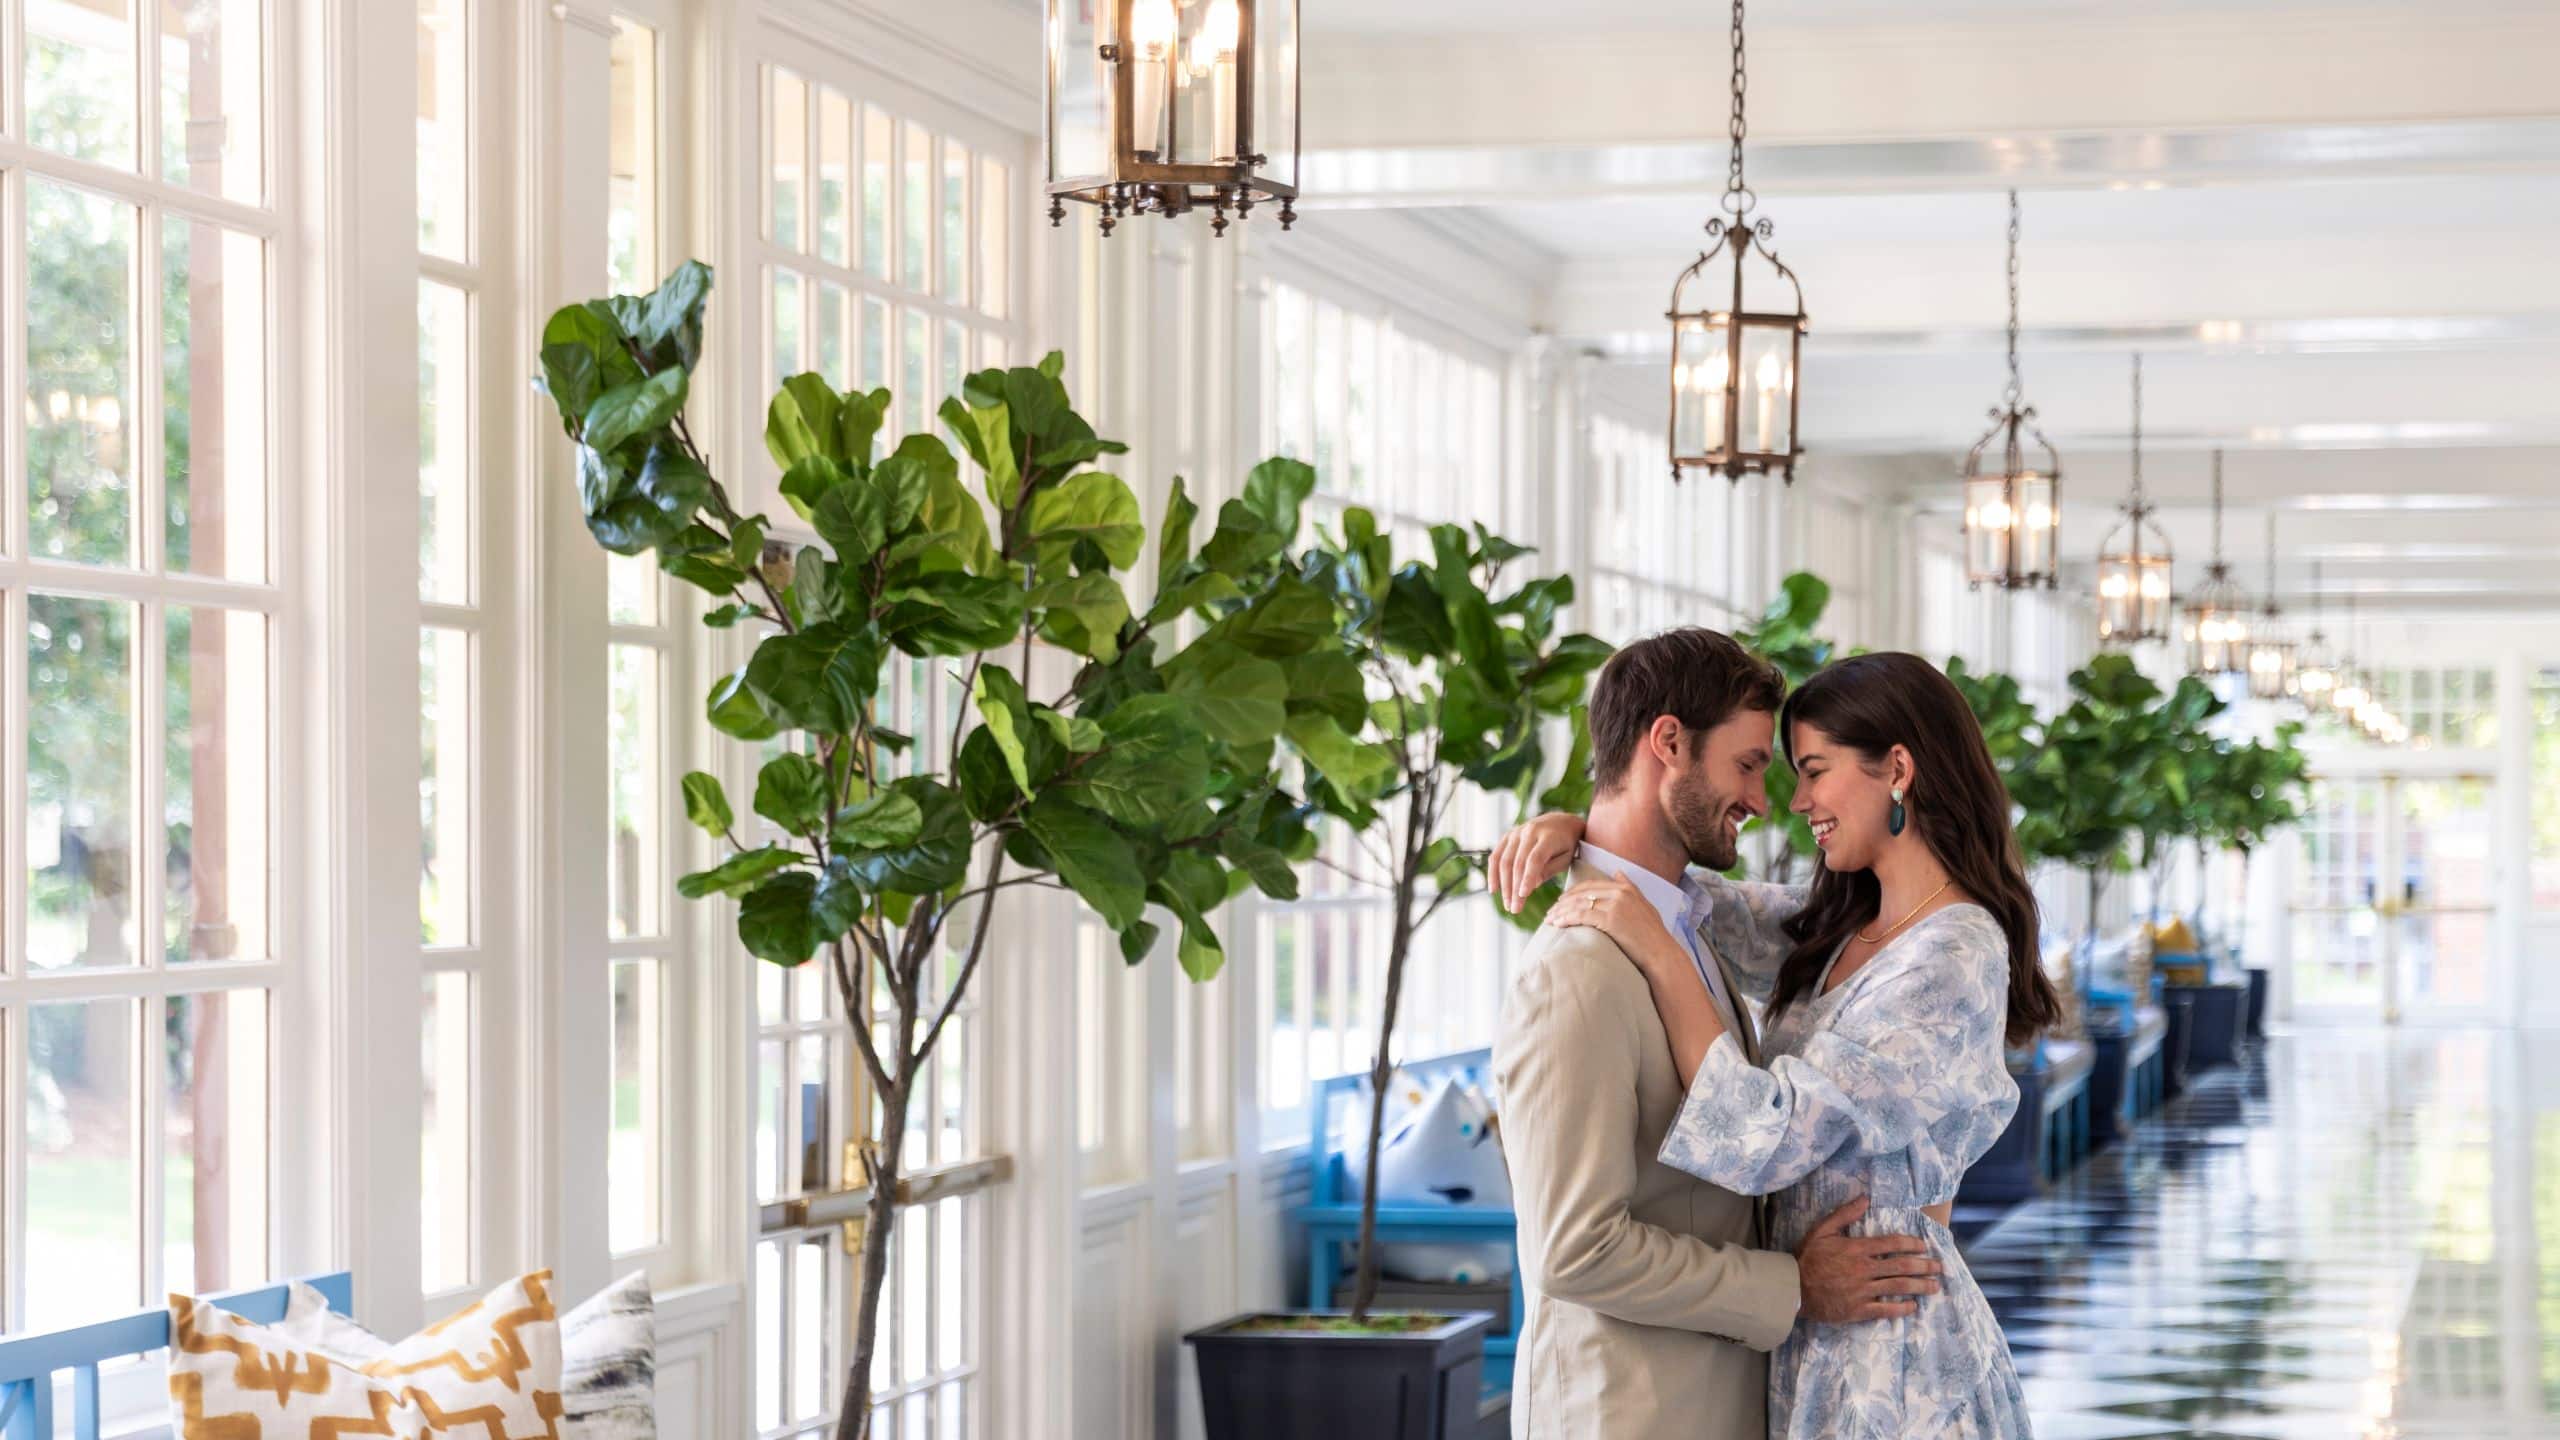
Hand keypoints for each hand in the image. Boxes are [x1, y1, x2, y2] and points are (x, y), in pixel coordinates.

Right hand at [1492, 811, 1587, 911]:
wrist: (1562, 821)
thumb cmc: (1567, 844)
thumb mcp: (1565, 858)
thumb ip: (1549, 870)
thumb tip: (1530, 886)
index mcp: (1547, 836)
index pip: (1534, 859)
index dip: (1527, 878)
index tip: (1523, 896)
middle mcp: (1529, 831)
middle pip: (1517, 863)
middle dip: (1514, 888)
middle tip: (1515, 909)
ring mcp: (1516, 832)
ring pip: (1504, 860)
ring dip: (1503, 885)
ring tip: (1507, 904)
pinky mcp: (1508, 835)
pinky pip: (1496, 855)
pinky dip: (1493, 873)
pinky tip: (1493, 889)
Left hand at [1548, 876, 1684, 976]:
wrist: (1661, 953)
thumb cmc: (1653, 935)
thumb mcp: (1644, 905)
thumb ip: (1630, 887)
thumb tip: (1618, 872)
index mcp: (1625, 888)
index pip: (1591, 885)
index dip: (1573, 892)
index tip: (1561, 900)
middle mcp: (1620, 892)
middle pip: (1582, 893)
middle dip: (1563, 902)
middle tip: (1551, 911)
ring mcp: (1615, 905)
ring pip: (1579, 904)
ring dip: (1561, 911)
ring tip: (1550, 920)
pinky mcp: (1610, 919)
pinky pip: (1582, 916)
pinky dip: (1567, 919)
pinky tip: (1558, 924)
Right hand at [1793, 1195, 1941, 1324]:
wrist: (1793, 1288)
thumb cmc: (1807, 1257)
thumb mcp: (1822, 1230)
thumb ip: (1845, 1214)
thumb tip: (1865, 1198)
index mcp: (1857, 1249)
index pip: (1892, 1244)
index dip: (1912, 1244)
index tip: (1924, 1246)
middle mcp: (1864, 1269)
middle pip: (1901, 1266)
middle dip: (1924, 1266)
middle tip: (1939, 1267)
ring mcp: (1863, 1291)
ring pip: (1898, 1287)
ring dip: (1920, 1286)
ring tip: (1935, 1286)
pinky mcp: (1859, 1310)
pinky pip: (1885, 1310)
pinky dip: (1901, 1308)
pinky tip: (1913, 1306)